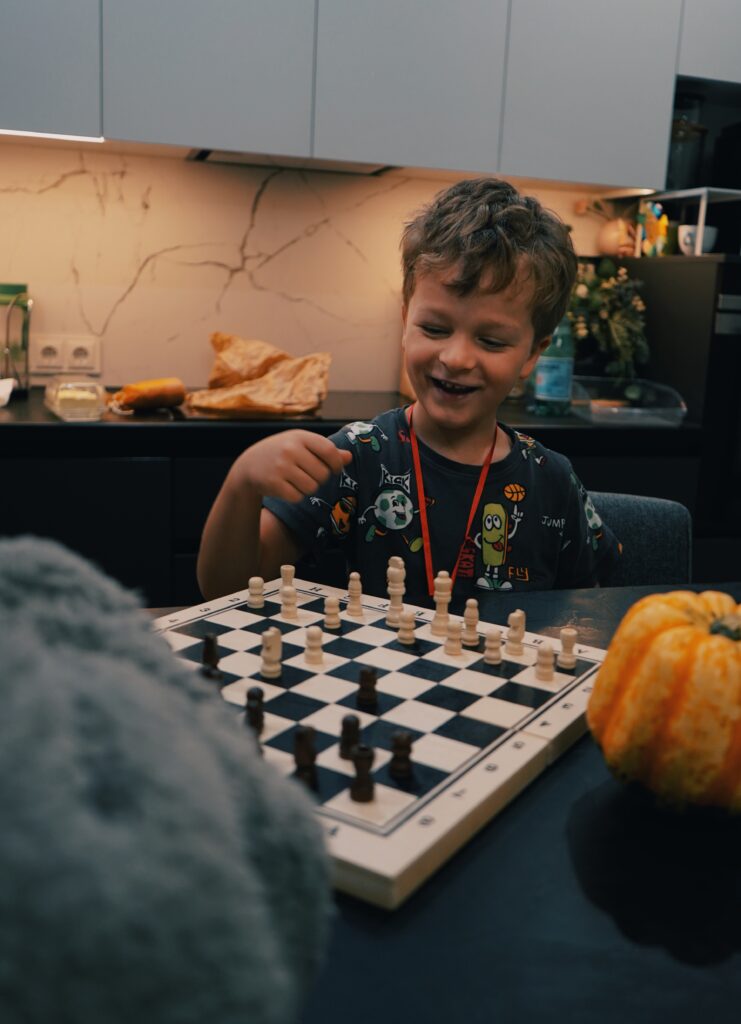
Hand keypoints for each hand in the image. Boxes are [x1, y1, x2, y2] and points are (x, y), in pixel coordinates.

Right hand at [232, 430, 352, 502]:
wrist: (249, 465)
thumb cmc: (282, 453)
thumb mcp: (302, 445)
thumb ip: (326, 450)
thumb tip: (349, 457)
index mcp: (300, 436)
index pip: (329, 451)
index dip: (336, 464)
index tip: (334, 469)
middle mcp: (290, 449)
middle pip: (323, 474)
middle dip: (319, 479)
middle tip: (308, 475)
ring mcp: (281, 467)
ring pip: (312, 488)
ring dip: (308, 488)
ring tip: (297, 480)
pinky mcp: (274, 484)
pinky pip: (298, 497)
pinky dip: (295, 496)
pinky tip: (287, 487)